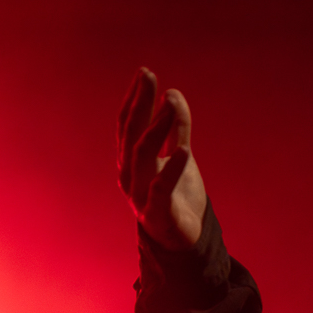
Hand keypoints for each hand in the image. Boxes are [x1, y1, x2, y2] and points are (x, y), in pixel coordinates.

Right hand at [117, 67, 207, 250]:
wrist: (184, 239)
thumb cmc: (178, 195)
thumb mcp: (180, 156)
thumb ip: (177, 128)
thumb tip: (173, 94)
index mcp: (130, 160)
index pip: (128, 123)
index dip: (136, 97)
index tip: (145, 72)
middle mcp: (129, 174)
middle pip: (131, 133)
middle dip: (140, 103)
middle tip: (150, 76)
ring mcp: (139, 194)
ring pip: (143, 154)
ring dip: (157, 127)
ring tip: (171, 105)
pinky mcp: (157, 212)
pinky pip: (161, 187)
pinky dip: (172, 168)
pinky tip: (184, 150)